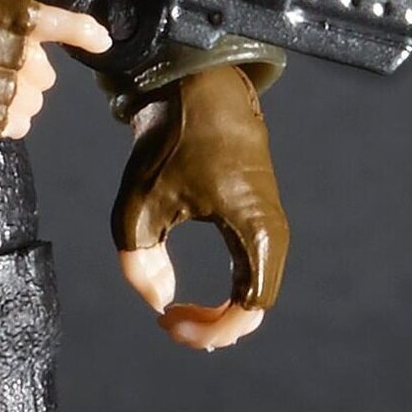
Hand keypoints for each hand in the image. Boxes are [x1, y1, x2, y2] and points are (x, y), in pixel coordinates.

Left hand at [112, 63, 287, 350]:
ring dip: (220, 310)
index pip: (248, 309)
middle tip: (171, 324)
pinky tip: (194, 294)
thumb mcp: (140, 200)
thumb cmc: (170, 136)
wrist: (193, 80)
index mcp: (255, 229)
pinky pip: (251, 265)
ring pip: (254, 286)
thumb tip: (160, 300)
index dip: (210, 331)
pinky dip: (227, 288)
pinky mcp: (258, 207)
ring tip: (181, 316)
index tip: (169, 323)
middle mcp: (273, 227)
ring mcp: (269, 217)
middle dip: (214, 326)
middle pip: (254, 305)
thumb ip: (139, 260)